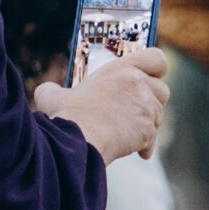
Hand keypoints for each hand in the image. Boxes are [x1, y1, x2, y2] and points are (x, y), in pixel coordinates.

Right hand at [36, 44, 168, 163]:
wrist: (79, 141)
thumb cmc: (67, 116)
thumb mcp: (52, 96)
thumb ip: (53, 89)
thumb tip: (46, 90)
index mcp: (121, 70)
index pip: (156, 58)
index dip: (156, 67)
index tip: (148, 76)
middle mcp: (138, 85)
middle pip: (162, 89)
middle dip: (152, 99)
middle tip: (135, 107)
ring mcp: (146, 109)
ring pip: (158, 115)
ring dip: (147, 122)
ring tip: (129, 130)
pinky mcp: (148, 131)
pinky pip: (153, 138)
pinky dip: (145, 145)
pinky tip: (135, 151)